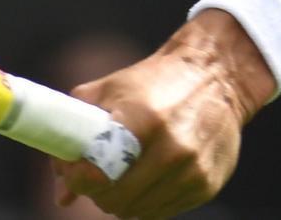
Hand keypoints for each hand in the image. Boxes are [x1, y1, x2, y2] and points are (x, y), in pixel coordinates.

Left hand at [53, 17, 274, 218]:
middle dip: (98, 192)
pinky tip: (151, 176)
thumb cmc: (155, 81)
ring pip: (138, 211)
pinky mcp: (208, 183)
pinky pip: (163, 211)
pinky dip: (150, 201)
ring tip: (126, 175)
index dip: (79, 178)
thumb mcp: (110, 90)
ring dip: (123, 200)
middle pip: (116, 198)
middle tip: (98, 176)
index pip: (99, 173)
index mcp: (145, 118)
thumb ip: (76, 134)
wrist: (217, 75)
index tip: (75, 172)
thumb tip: (62, 192)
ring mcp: (193, 169)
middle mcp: (173, 146)